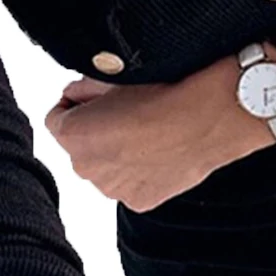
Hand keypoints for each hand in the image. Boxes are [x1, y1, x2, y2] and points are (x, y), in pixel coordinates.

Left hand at [44, 43, 275, 211]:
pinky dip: (141, 170)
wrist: (217, 113)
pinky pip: (130, 182)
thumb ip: (86, 87)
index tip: (102, 95)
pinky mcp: (140, 201)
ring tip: (152, 131)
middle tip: (131, 111)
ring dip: (118, 152)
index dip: (80, 103)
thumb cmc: (171, 87)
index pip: (58, 116)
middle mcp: (86, 168)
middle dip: (97, 130)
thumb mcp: (119, 74)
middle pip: (80, 145)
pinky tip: (164, 151)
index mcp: (74, 133)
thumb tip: (76, 95)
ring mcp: (114, 189)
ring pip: (106, 167)